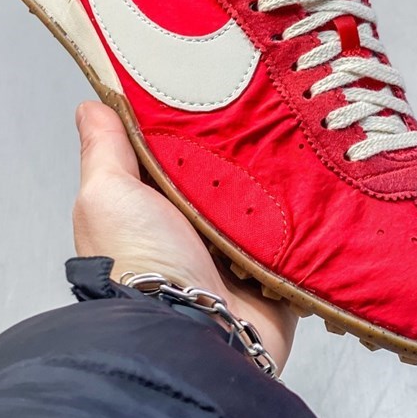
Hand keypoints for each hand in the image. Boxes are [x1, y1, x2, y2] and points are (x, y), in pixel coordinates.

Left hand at [73, 101, 297, 371]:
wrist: (190, 334)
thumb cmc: (138, 262)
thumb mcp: (108, 194)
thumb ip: (104, 150)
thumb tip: (91, 104)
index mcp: (155, 207)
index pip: (180, 153)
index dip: (197, 122)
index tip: (220, 83)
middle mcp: (196, 230)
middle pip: (230, 176)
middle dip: (250, 150)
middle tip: (275, 107)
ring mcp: (238, 254)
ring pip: (270, 204)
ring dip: (283, 183)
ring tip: (308, 136)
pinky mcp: (277, 275)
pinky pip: (303, 238)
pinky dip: (312, 220)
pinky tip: (325, 184)